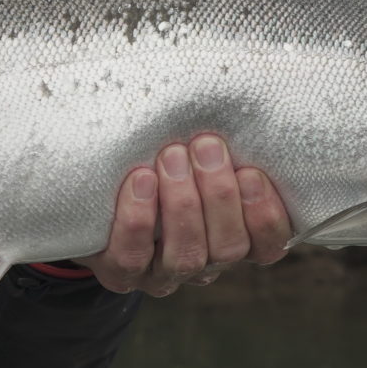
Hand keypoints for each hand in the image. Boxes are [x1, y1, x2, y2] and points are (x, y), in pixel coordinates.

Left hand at [81, 133, 292, 296]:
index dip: (265, 215)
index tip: (252, 173)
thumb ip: (220, 146)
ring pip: (186, 255)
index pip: (268, 245)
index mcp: (235, 239)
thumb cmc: (162, 166)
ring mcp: (163, 274)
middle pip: (228, 247)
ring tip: (172, 157)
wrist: (98, 199)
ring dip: (182, 204)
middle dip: (219, 195)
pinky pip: (133, 257)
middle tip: (206, 145)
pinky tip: (140, 181)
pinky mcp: (121, 274)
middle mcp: (205, 264)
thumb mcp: (197, 158)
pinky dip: (139, 219)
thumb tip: (236, 93)